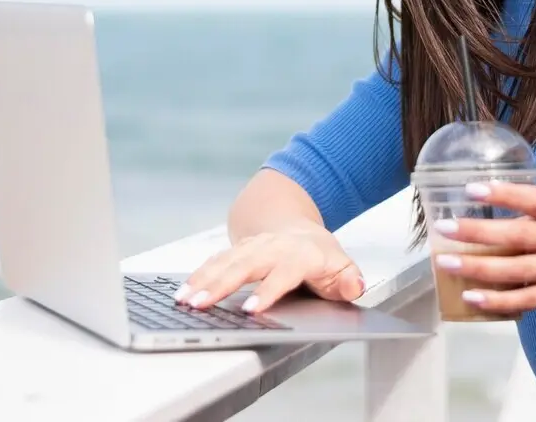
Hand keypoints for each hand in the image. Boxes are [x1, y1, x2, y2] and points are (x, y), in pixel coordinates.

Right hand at [175, 222, 365, 313]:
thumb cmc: (317, 254)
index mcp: (301, 254)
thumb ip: (348, 281)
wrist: (294, 226)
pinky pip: (215, 261)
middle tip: (201, 304)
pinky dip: (197, 275)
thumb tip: (353, 287)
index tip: (251, 310)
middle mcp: (273, 247)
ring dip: (203, 280)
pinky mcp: (236, 250)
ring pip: (225, 261)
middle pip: (245, 264)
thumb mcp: (341, 266)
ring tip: (185, 300)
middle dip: (222, 285)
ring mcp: (252, 246)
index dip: (267, 291)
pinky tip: (182, 290)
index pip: (283, 273)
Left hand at [431, 181, 535, 316]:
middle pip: (518, 235)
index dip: (503, 193)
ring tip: (448, 263)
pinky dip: (496, 300)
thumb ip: (529, 216)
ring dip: (479, 267)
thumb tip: (477, 216)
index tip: (471, 189)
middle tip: (445, 227)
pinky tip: (471, 296)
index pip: (532, 198)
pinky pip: (523, 299)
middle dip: (478, 232)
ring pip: (516, 269)